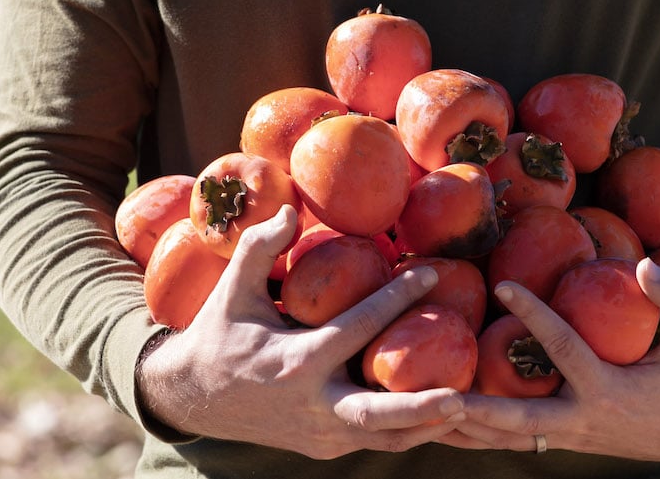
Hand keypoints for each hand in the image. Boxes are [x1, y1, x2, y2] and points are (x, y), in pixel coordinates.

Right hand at [136, 205, 464, 458]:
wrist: (193, 397)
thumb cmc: (218, 335)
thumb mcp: (231, 290)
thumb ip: (259, 247)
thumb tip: (290, 211)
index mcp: (294, 361)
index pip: (358, 326)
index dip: (397, 298)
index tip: (432, 275)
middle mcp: (311, 404)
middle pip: (375, 413)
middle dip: (420, 406)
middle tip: (462, 394)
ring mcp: (319, 434)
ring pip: (382, 438)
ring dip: (424, 425)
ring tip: (466, 405)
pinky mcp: (323, 448)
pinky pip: (374, 442)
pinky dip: (406, 433)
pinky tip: (437, 415)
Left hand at [439, 258, 659, 460]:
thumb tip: (643, 263)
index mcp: (610, 392)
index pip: (563, 350)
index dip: (534, 316)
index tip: (502, 285)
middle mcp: (583, 420)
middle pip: (519, 418)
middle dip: (478, 407)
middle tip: (436, 390)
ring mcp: (570, 436)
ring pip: (509, 437)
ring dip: (466, 429)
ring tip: (421, 411)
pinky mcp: (563, 439)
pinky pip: (514, 440)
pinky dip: (480, 435)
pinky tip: (445, 425)